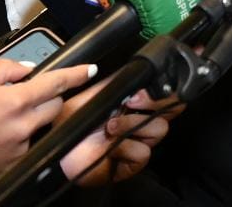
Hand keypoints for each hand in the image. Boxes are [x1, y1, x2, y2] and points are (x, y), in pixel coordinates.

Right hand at [0, 61, 95, 205]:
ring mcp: (20, 147)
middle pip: (53, 105)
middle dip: (46, 95)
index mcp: (14, 102)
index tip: (89, 70)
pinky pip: (27, 143)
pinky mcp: (13, 163)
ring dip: (31, 116)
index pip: (56, 83)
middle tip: (22, 94)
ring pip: (40, 124)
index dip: (76, 74)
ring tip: (1, 116)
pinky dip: (19, 134)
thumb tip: (26, 69)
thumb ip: (5, 70)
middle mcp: (22, 126)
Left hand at [57, 84, 176, 185]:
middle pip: (172, 108)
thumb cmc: (70, 125)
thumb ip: (113, 82)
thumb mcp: (91, 96)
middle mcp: (139, 120)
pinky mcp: (133, 163)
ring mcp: (138, 141)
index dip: (162, 89)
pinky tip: (110, 147)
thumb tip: (132, 68)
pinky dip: (126, 147)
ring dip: (133, 124)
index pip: (163, 93)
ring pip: (159, 128)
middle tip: (133, 100)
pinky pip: (144, 152)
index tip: (143, 87)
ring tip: (111, 126)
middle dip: (156, 101)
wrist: (59, 153)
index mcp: (133, 103)